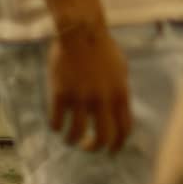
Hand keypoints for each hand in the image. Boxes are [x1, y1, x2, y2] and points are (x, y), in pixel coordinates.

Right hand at [47, 19, 132, 153]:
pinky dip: (57, 128)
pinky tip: (57, 125)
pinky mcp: (60, 95)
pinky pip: (57, 122)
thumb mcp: (121, 71)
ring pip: (76, 134)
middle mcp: (102, 100)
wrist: (81, 33)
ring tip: (71, 140)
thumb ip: (119, 92)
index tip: (112, 150)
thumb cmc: (103, 49)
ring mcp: (81, 99)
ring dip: (73, 142)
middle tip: (88, 147)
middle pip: (103, 138)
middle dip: (96, 148)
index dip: (119, 144)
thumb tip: (118, 112)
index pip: (125, 128)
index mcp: (120, 94)